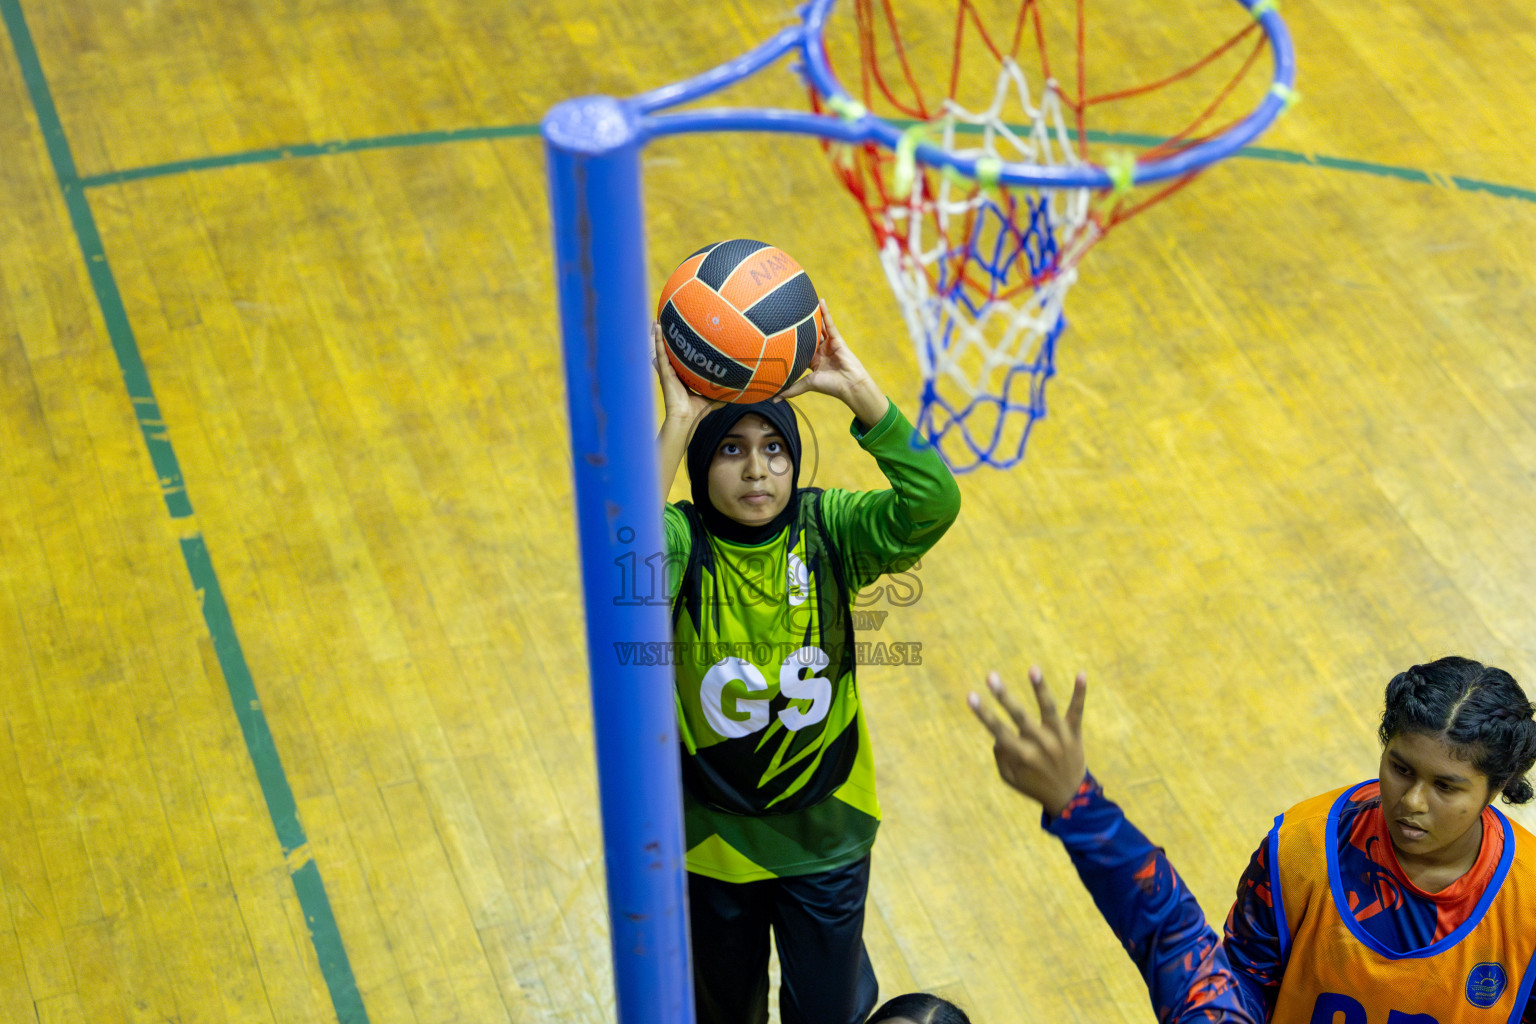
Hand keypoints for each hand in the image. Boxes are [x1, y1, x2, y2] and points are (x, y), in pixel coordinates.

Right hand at [653, 323, 721, 424]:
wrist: (686, 418)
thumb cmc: (697, 411)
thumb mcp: (713, 399)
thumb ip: (723, 394)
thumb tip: (739, 391)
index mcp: (683, 377)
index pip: (683, 360)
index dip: (683, 349)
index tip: (685, 336)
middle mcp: (674, 372)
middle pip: (671, 351)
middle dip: (668, 339)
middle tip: (668, 323)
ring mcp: (668, 371)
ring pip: (663, 349)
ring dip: (659, 335)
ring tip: (658, 320)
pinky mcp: (665, 372)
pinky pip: (660, 352)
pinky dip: (658, 339)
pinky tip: (657, 327)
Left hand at [774, 301, 885, 425]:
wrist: (849, 385)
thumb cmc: (830, 386)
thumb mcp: (807, 384)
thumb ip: (791, 389)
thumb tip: (772, 400)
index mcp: (813, 361)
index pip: (800, 348)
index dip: (791, 340)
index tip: (779, 332)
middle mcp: (820, 351)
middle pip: (808, 335)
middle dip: (800, 325)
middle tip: (788, 311)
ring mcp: (829, 344)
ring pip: (818, 327)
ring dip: (812, 315)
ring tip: (802, 301)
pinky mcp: (837, 339)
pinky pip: (830, 323)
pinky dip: (825, 312)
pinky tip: (820, 301)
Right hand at [968, 667, 1087, 818]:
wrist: (1071, 799)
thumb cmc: (1034, 785)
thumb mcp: (1010, 778)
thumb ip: (1001, 756)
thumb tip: (997, 732)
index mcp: (1022, 756)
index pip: (998, 730)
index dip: (983, 713)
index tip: (970, 695)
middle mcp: (1041, 745)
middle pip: (1020, 716)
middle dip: (1004, 696)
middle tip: (990, 676)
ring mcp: (1059, 738)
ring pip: (1049, 709)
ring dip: (1040, 688)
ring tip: (1032, 669)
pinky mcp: (1075, 735)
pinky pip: (1077, 711)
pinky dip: (1080, 693)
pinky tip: (1081, 674)